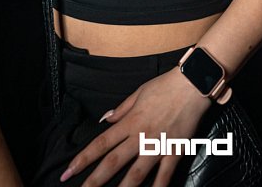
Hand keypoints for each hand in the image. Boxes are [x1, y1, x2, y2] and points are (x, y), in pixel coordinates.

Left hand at [63, 69, 210, 186]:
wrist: (193, 85)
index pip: (101, 144)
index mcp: (130, 122)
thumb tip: (105, 120)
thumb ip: (122, 109)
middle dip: (95, 180)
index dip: (83, 159)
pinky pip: (165, 175)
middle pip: (113, 163)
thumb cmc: (165, 86)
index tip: (68, 171)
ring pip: (136, 174)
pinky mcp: (175, 151)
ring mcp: (158, 146)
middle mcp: (141, 137)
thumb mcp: (139, 92)